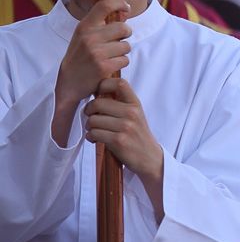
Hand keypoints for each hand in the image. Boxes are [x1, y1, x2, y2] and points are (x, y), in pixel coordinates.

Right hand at [55, 0, 131, 138]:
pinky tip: (110, 66)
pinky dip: (121, 63)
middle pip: (124, 28)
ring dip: (123, 52)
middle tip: (119, 40)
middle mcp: (90, 37)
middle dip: (126, 34)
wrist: (69, 83)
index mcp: (84, 26)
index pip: (105, 5)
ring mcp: (96, 52)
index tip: (125, 8)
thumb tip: (124, 10)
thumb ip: (99, 24)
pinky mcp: (104, 66)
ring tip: (110, 56)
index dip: (120, 3)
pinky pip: (125, 60)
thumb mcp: (83, 36)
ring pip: (127, 46)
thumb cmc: (80, 56)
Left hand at [84, 78, 164, 204]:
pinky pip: (93, 133)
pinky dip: (91, 137)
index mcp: (136, 104)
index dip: (104, 85)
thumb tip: (97, 93)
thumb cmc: (137, 135)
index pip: (119, 83)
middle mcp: (131, 113)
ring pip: (93, 120)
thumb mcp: (135, 115)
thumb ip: (121, 104)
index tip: (98, 94)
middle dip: (89, 111)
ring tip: (96, 131)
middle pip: (98, 103)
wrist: (149, 157)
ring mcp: (125, 126)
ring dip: (89, 127)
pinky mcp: (118, 140)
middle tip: (92, 118)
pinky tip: (96, 139)